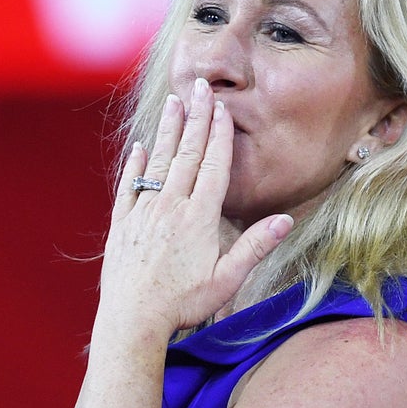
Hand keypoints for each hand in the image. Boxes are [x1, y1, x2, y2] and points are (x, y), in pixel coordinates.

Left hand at [97, 77, 292, 333]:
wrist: (133, 320)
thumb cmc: (184, 304)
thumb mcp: (227, 279)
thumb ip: (255, 246)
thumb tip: (285, 219)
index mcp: (199, 218)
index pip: (213, 166)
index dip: (219, 134)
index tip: (222, 108)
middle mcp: (170, 207)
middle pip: (186, 154)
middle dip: (195, 118)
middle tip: (200, 87)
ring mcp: (143, 213)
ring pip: (158, 163)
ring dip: (168, 131)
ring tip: (174, 103)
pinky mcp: (121, 225)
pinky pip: (129, 187)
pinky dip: (135, 164)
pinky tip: (139, 147)